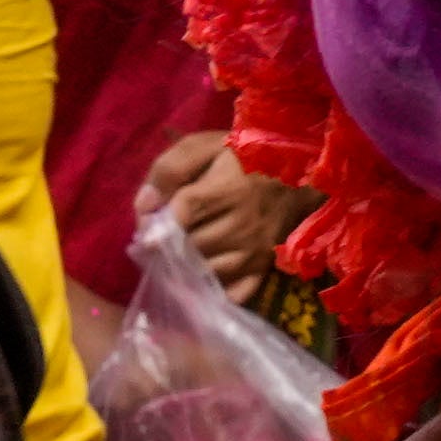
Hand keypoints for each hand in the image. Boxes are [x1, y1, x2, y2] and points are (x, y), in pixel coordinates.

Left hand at [143, 126, 295, 306]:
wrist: (296, 173)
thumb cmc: (243, 157)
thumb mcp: (204, 147)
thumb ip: (170, 170)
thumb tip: (144, 206)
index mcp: (229, 189)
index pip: (183, 214)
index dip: (157, 224)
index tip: (145, 228)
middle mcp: (244, 225)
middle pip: (192, 246)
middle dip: (168, 247)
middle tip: (156, 243)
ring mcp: (256, 251)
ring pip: (208, 272)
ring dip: (185, 270)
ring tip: (174, 260)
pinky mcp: (263, 268)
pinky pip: (234, 293)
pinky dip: (213, 293)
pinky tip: (200, 283)